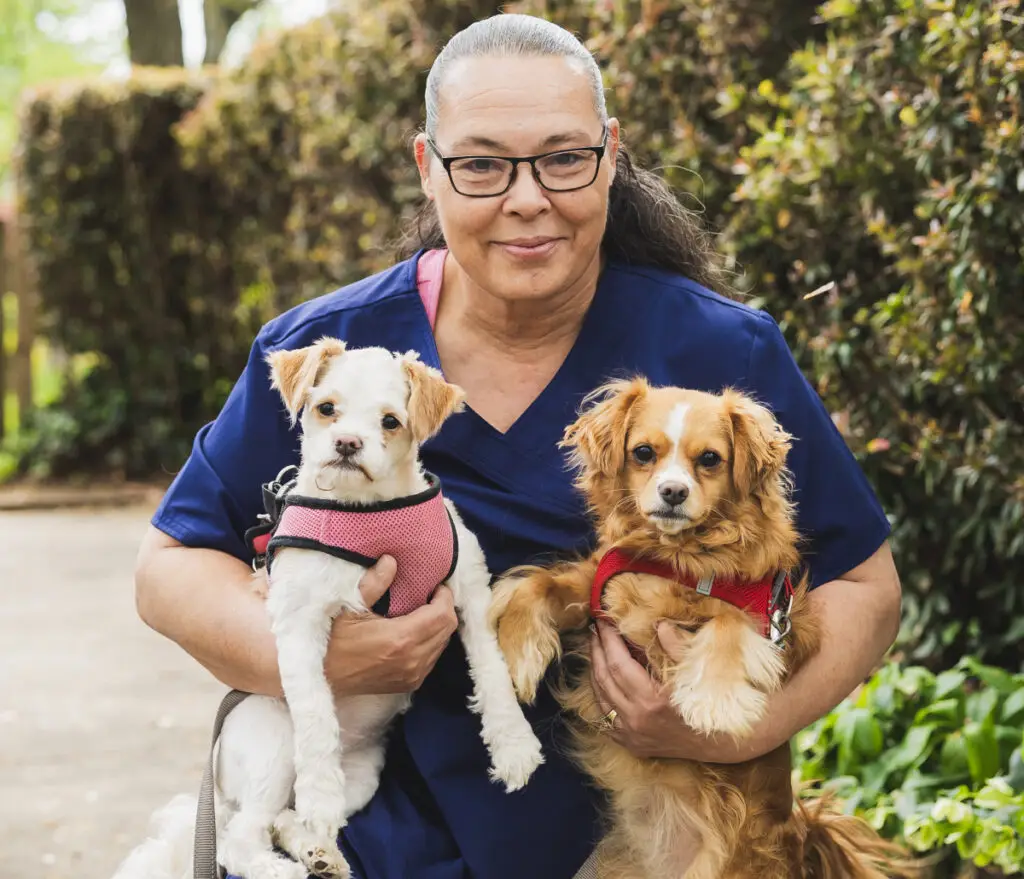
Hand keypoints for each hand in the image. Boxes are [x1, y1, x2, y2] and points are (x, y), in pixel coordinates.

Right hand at [324, 556, 458, 695]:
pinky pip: (432, 659)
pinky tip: (415, 632)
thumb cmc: (333, 641)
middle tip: (431, 595)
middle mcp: (412, 659)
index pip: (442, 615)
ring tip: (424, 612)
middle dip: (444, 609)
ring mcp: (412, 675)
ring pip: (442, 644)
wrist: (321, 677)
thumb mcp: (350, 608)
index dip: (445, 597)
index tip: (435, 586)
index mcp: (401, 638)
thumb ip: (374, 583)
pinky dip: (431, 643)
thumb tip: (391, 561)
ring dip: (438, 626)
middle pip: (447, 629)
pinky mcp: (408, 684)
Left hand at [589, 620, 777, 762]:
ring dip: (596, 670)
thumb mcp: (697, 672)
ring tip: (595, 648)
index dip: (608, 640)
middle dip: (597, 650)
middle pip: (604, 679)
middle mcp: (637, 719)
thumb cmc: (709, 703)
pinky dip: (602, 694)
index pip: (618, 664)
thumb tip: (659, 624)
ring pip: (601, 698)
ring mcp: (631, 734)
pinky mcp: (630, 743)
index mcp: (652, 700)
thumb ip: (676, 647)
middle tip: (595, 629)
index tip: (603, 621)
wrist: (719, 742)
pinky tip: (603, 677)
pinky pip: (605, 716)